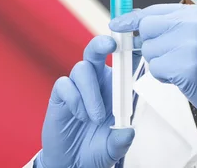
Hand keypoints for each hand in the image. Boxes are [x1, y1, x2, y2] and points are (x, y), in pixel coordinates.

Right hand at [37, 35, 134, 167]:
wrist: (73, 162)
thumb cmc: (97, 148)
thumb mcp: (114, 148)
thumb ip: (121, 140)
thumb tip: (128, 132)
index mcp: (116, 86)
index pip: (123, 61)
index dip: (128, 46)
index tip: (135, 40)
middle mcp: (97, 80)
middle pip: (97, 50)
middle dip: (103, 42)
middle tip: (110, 45)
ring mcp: (78, 86)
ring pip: (82, 68)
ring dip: (91, 93)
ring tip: (94, 118)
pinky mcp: (61, 94)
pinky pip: (65, 84)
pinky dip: (74, 99)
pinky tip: (79, 115)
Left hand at [109, 4, 196, 134]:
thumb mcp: (196, 34)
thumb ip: (168, 25)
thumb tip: (131, 21)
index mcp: (196, 13)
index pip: (153, 10)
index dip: (132, 19)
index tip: (116, 24)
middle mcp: (194, 24)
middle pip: (147, 28)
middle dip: (150, 44)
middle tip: (168, 55)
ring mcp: (191, 44)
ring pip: (149, 50)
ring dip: (158, 63)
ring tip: (181, 67)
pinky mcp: (187, 66)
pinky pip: (156, 69)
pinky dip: (163, 77)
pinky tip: (181, 78)